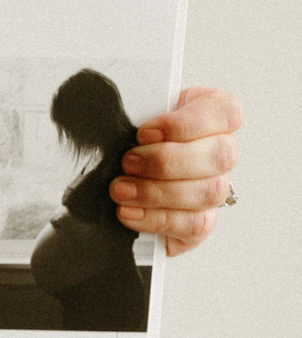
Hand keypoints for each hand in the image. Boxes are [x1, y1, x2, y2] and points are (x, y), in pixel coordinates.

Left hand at [111, 86, 242, 254]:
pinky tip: (128, 212)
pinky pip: (194, 225)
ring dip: (157, 192)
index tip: (144, 133)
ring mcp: (215, 188)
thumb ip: (133, 112)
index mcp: (209, 113)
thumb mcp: (129, 115)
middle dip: (166, 161)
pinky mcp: (201, 222)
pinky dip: (156, 219)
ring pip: (210, 192)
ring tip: (121, 190)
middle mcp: (220, 151)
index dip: (185, 124)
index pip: (225, 111)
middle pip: (221, 156)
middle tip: (128, 162)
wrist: (112, 175)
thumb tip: (114, 122)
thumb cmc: (126, 138)